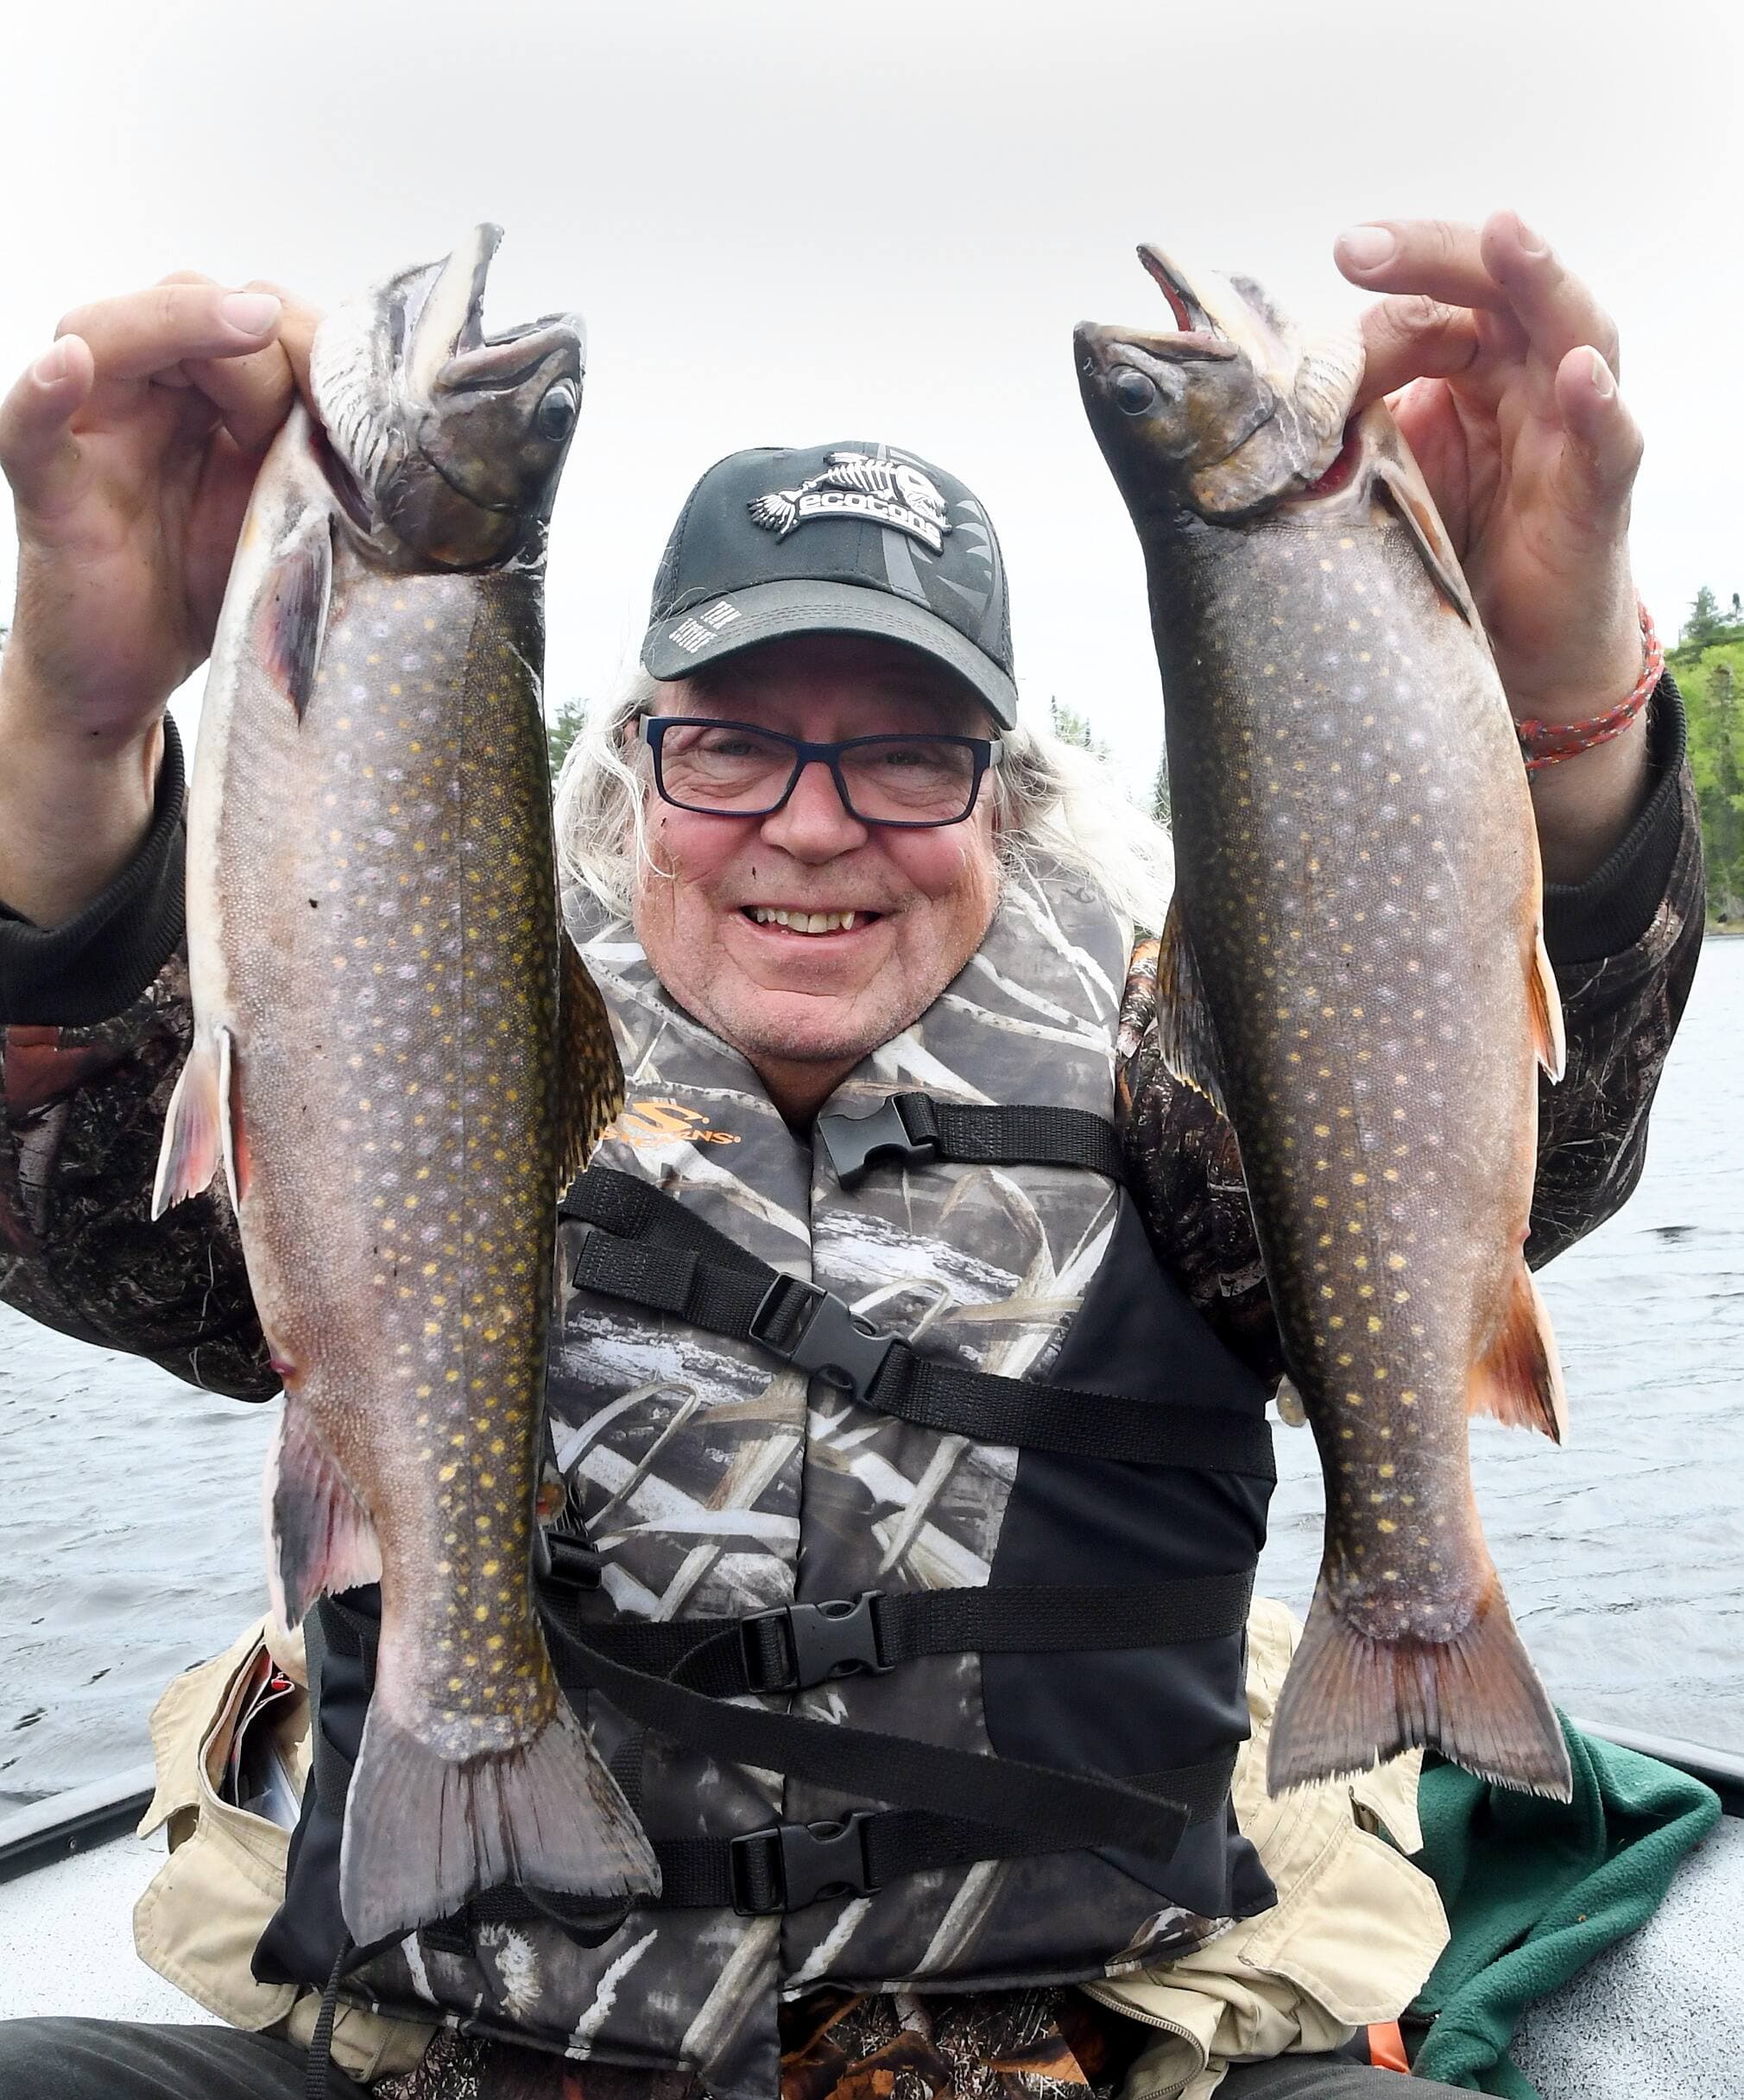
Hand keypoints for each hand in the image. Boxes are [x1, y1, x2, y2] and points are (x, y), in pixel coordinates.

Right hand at [0, 272, 321, 739]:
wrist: (131, 678)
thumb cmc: (203, 591)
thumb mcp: (283, 519)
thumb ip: (313, 459)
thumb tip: (374, 410)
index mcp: (200, 401)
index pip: (238, 321)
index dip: (296, 336)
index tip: (350, 391)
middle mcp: (139, 401)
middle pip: (177, 305)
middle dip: (250, 334)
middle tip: (305, 396)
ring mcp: (90, 439)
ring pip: (104, 334)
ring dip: (176, 323)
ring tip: (243, 326)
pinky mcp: (52, 495)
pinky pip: (31, 431)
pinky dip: (41, 394)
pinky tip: (69, 366)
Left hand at [1336, 211, 1642, 732]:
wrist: (1517, 653)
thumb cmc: (1451, 547)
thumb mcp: (1383, 474)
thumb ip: (1349, 422)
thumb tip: (1274, 384)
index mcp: (1473, 366)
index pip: (1434, 297)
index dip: (1388, 275)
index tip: (1334, 259)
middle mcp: (1529, 380)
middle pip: (1496, 288)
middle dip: (1433, 255)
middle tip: (1359, 247)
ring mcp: (1570, 431)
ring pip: (1573, 332)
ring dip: (1539, 280)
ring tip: (1506, 236)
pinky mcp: (1597, 496)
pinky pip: (1611, 441)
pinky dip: (1599, 405)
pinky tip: (1581, 375)